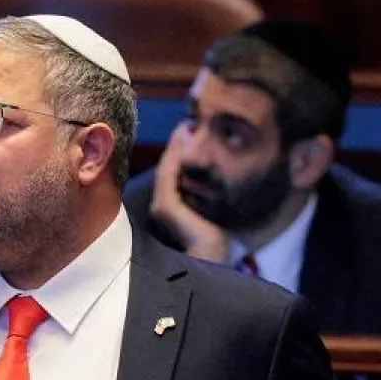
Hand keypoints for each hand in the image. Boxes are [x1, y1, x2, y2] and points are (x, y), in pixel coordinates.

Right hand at [149, 126, 228, 262]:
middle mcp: (161, 204)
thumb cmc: (216, 236)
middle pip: (168, 166)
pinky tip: (184, 137)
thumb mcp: (214, 207)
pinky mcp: (165, 205)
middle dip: (178, 143)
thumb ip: (211, 190)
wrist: (211, 256)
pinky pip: (169, 173)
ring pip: (167, 166)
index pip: (173, 172)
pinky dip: (175, 154)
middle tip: (188, 123)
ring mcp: (160, 204)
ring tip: (187, 125)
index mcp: (171, 205)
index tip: (191, 130)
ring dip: (176, 144)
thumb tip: (220, 169)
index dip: (180, 151)